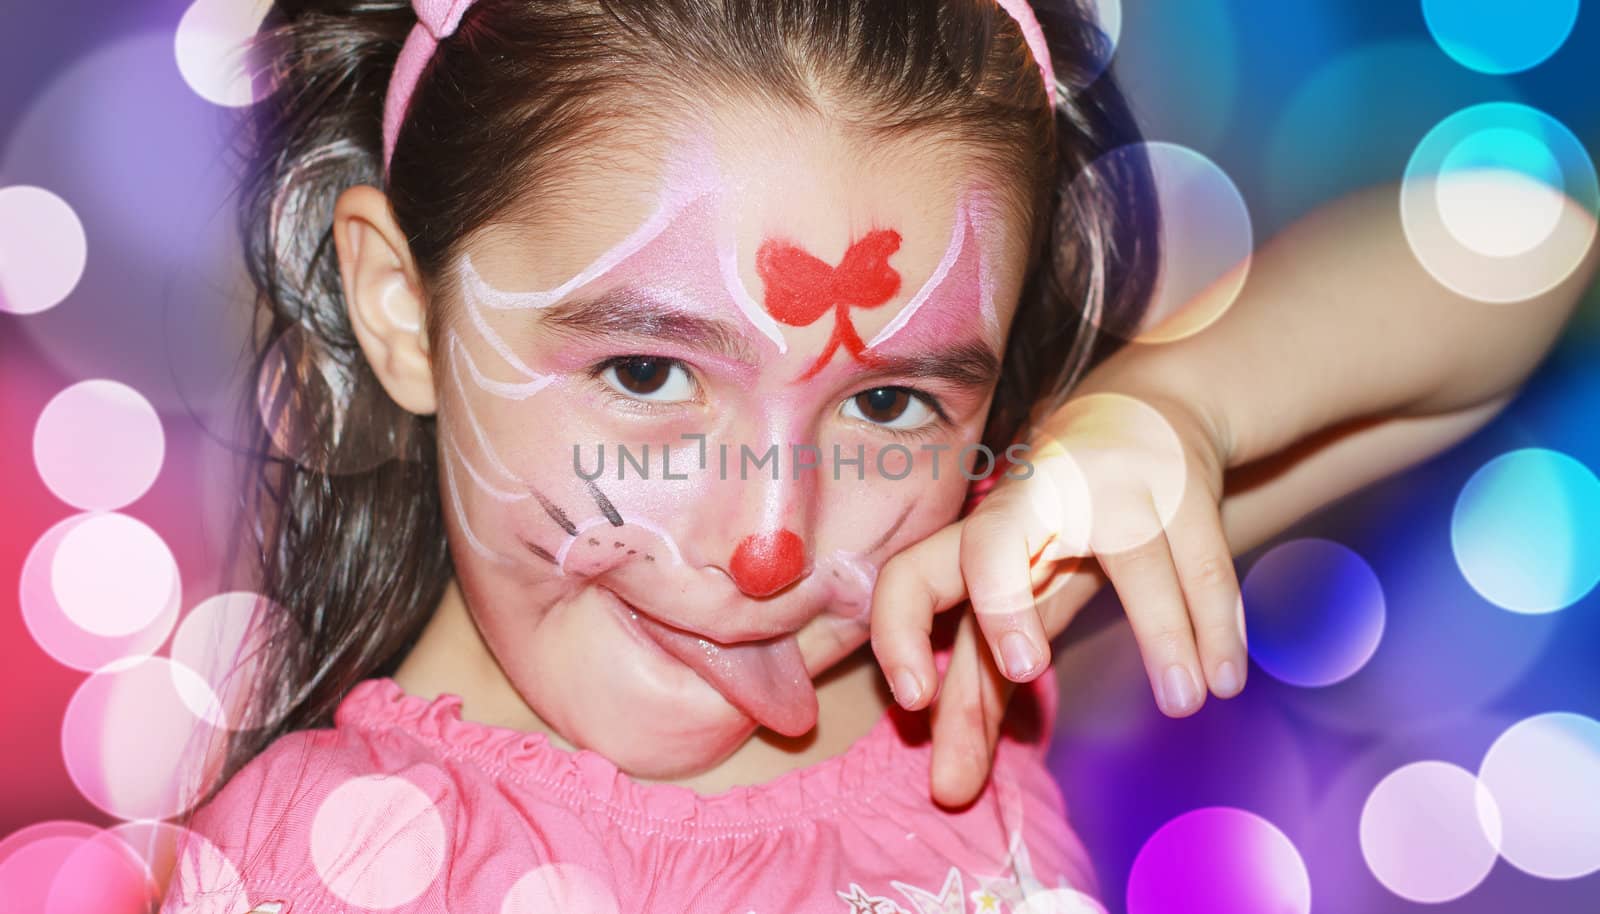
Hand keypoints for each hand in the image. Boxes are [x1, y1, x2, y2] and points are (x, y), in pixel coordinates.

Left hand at [870, 388, 1247, 805]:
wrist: (1137, 416)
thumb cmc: (1055, 533)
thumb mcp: (1020, 601)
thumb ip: (984, 684)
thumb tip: (951, 785)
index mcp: (973, 541)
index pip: (910, 576)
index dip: (899, 634)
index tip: (915, 701)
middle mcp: (1026, 510)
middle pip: (989, 544)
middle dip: (1001, 603)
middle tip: (1023, 668)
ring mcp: (1105, 492)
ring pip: (1131, 554)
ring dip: (1161, 628)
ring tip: (1183, 702)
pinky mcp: (1176, 487)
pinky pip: (1201, 559)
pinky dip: (1217, 622)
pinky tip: (1225, 676)